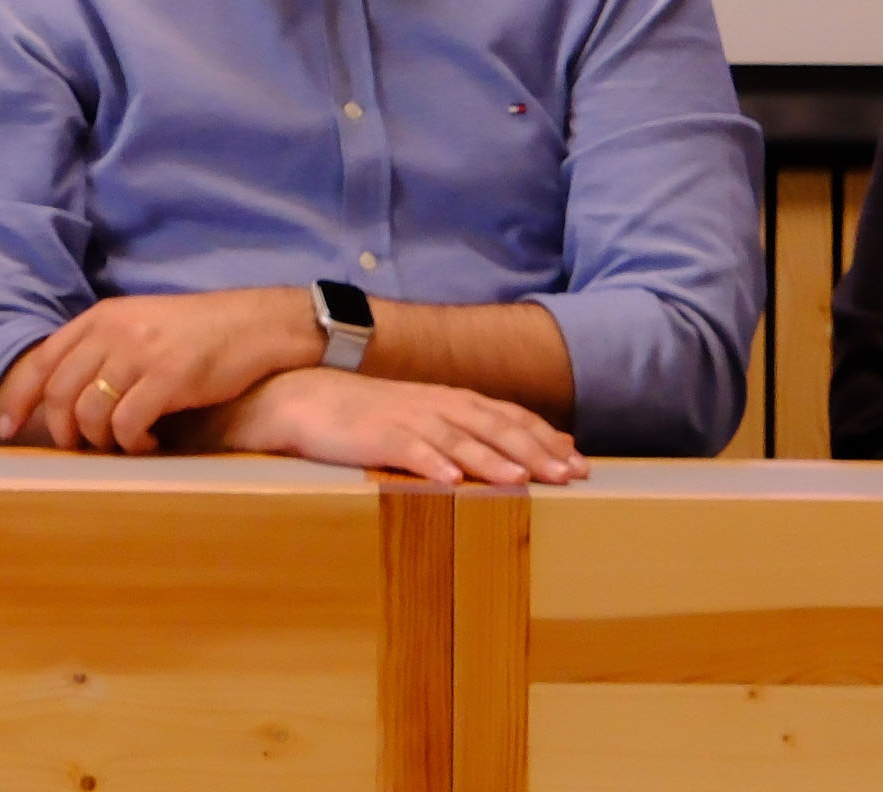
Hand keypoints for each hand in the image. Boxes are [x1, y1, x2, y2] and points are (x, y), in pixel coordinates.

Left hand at [0, 288, 318, 451]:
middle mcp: (113, 332)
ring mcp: (140, 354)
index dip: (20, 399)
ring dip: (101, 441)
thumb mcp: (139, 325)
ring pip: (90, 413)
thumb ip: (101, 349)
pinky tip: (149, 445)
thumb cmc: (196, 332)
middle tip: (83, 449)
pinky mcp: (169, 378)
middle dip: (64, 431)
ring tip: (123, 445)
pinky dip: (131, 444)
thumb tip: (64, 394)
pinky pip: (128, 425)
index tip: (7, 428)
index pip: (42, 361)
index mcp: (101, 317)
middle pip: (60, 394)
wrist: (255, 324)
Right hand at [211, 367, 586, 484]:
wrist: (303, 399)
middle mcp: (437, 405)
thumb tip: (501, 459)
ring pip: (460, 439)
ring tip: (523, 480)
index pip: (509, 416)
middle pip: (496, 427)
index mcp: (450, 401)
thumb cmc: (366, 416)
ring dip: (493, 459)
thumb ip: (458, 433)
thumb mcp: (419, 419)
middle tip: (570, 475)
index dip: (545, 438)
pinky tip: (451, 483)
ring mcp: (408, 419)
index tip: (579, 460)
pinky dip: (432, 464)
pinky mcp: (376, 435)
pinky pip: (409, 450)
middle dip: (536, 451)